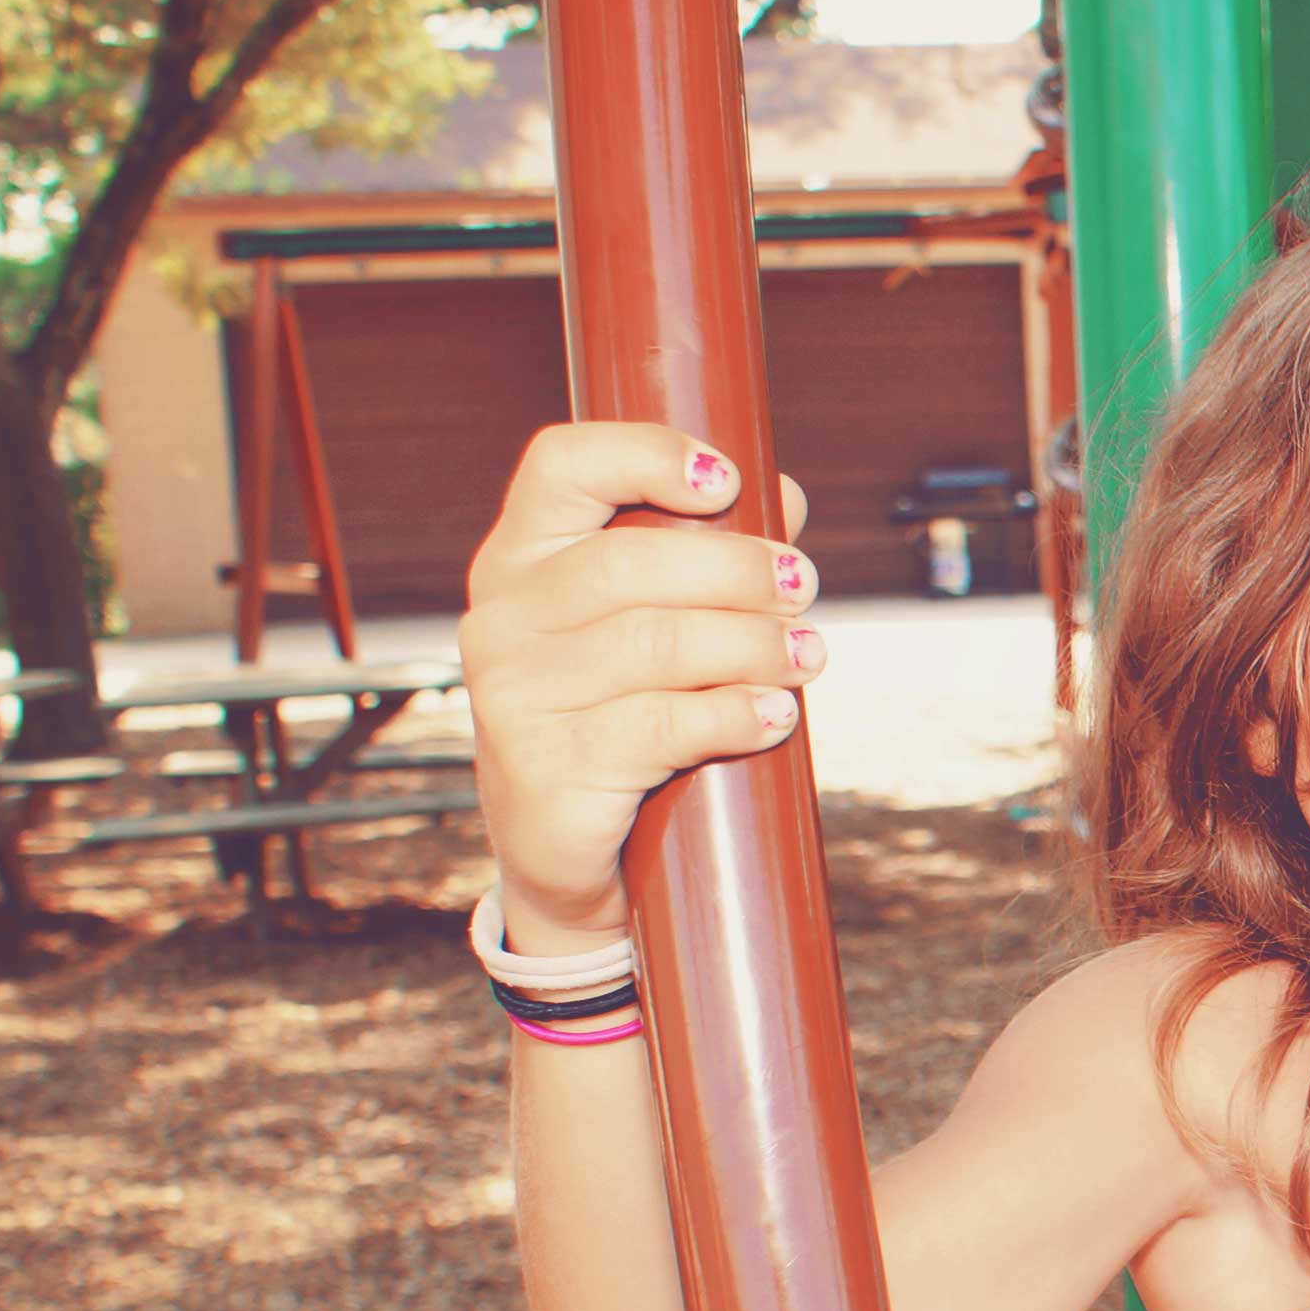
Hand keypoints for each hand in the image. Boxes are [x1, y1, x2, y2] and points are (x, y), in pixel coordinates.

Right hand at [457, 424, 821, 943]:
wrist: (567, 856)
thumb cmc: (618, 717)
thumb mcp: (650, 629)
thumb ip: (706, 556)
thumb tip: (783, 492)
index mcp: (520, 559)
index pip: (561, 468)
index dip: (646, 454)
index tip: (728, 480)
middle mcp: (501, 618)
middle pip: (628, 564)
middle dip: (737, 570)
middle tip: (803, 586)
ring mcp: (513, 697)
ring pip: (654, 646)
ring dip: (752, 645)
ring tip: (808, 655)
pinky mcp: (546, 772)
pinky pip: (658, 728)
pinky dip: (732, 716)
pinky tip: (776, 714)